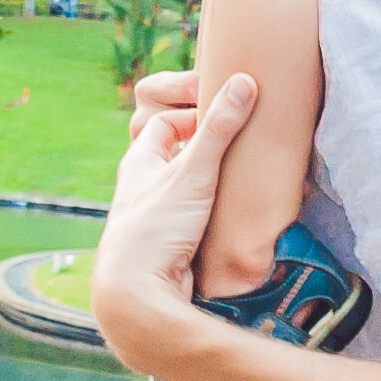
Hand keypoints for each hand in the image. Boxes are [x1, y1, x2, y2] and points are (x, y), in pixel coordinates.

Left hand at [94, 70, 256, 375]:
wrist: (137, 297)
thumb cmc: (156, 230)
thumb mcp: (193, 172)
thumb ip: (219, 129)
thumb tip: (243, 82)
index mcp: (139, 163)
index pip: (164, 122)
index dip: (193, 115)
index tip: (224, 116)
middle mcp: (141, 189)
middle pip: (174, 157)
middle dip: (205, 151)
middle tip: (239, 147)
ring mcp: (153, 220)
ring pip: (184, 193)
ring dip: (211, 187)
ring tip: (243, 182)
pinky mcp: (166, 248)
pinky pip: (192, 222)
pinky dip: (212, 216)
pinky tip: (233, 221)